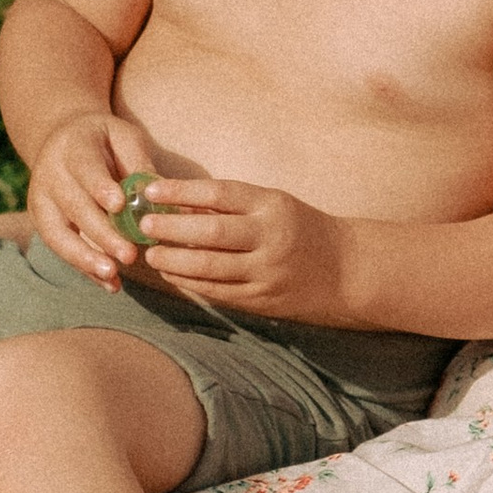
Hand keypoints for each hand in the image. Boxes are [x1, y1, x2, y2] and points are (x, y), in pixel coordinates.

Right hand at [25, 113, 155, 288]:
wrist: (64, 140)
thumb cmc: (105, 141)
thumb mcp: (124, 137)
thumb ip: (139, 163)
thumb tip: (163, 195)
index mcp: (73, 147)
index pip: (85, 168)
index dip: (99, 187)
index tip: (118, 206)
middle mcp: (50, 174)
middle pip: (74, 207)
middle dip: (101, 234)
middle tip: (129, 255)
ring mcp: (41, 200)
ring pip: (58, 234)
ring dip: (85, 258)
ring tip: (113, 277)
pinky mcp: (43, 222)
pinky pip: (61, 249)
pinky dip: (85, 269)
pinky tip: (111, 285)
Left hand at [131, 176, 343, 321]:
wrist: (347, 271)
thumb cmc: (302, 230)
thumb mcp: (274, 205)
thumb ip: (231, 206)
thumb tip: (177, 203)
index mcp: (272, 206)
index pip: (219, 194)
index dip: (181, 192)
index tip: (152, 191)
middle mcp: (270, 239)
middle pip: (210, 233)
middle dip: (171, 229)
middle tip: (144, 224)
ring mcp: (266, 273)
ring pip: (209, 268)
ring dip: (174, 260)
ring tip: (151, 253)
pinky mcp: (261, 300)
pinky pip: (217, 291)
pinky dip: (190, 282)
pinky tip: (172, 273)